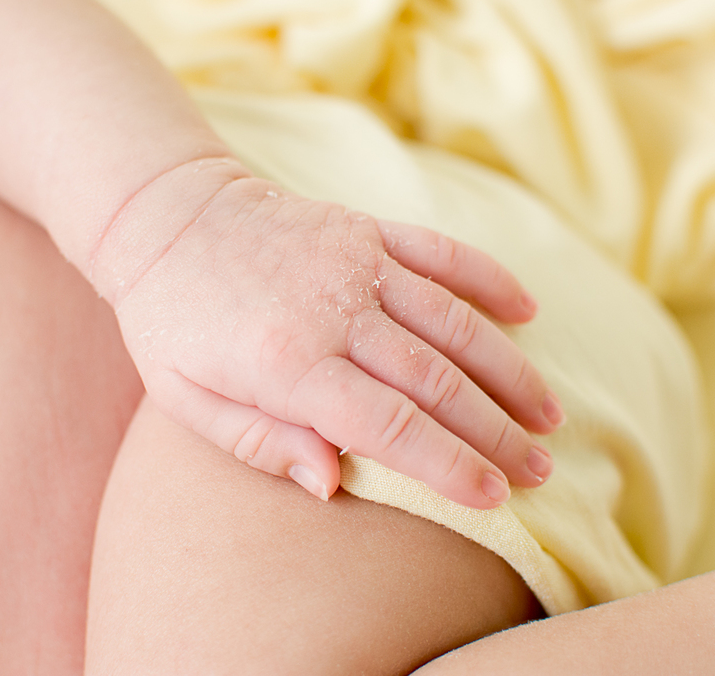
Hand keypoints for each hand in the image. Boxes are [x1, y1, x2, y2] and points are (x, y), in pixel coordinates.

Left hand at [96, 159, 563, 509]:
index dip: (449, 464)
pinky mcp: (367, 228)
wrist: (166, 216)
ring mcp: (357, 261)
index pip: (389, 424)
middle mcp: (335, 310)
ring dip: (508, 371)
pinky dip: (490, 280)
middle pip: (437, 380)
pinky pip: (443, 252)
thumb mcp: (185, 399)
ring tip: (548, 417)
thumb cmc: (172, 322)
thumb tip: (333, 485)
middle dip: (496, 432)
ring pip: (455, 321)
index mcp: (288, 362)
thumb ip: (260, 444)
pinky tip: (528, 313)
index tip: (496, 497)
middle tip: (540, 472)